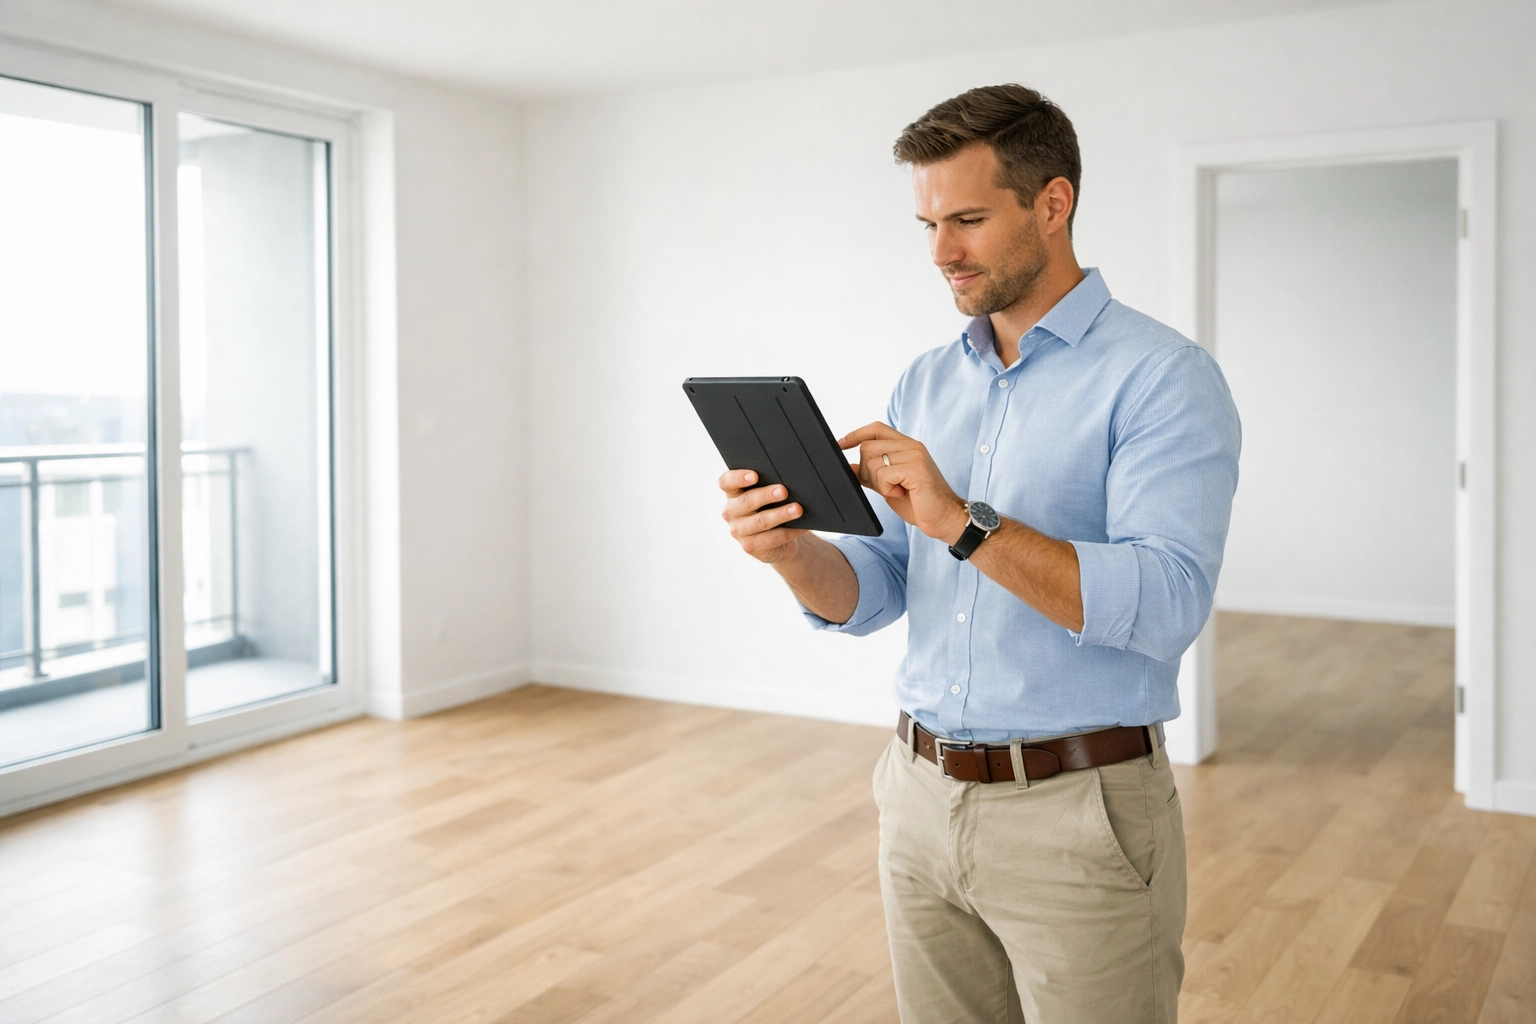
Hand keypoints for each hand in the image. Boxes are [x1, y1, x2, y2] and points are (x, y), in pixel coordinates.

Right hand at [719, 469, 806, 563]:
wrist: (779, 540)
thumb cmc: (773, 510)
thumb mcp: (768, 497)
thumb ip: (770, 486)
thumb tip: (788, 479)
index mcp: (733, 494)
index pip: (727, 482)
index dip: (738, 478)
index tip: (755, 475)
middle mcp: (731, 512)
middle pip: (747, 501)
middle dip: (767, 495)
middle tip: (783, 491)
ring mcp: (739, 532)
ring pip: (761, 521)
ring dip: (781, 514)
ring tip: (797, 509)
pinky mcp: (750, 547)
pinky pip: (772, 538)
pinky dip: (789, 531)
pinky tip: (800, 526)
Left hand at [839, 422, 968, 542]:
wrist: (944, 518)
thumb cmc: (919, 503)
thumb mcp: (889, 485)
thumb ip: (872, 473)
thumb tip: (849, 466)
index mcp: (907, 446)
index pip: (876, 428)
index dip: (856, 434)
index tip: (840, 444)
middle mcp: (912, 446)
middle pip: (868, 447)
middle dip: (867, 472)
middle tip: (885, 487)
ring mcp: (915, 455)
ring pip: (873, 462)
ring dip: (878, 483)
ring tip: (897, 491)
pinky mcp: (916, 469)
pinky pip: (883, 475)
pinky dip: (887, 489)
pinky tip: (902, 494)